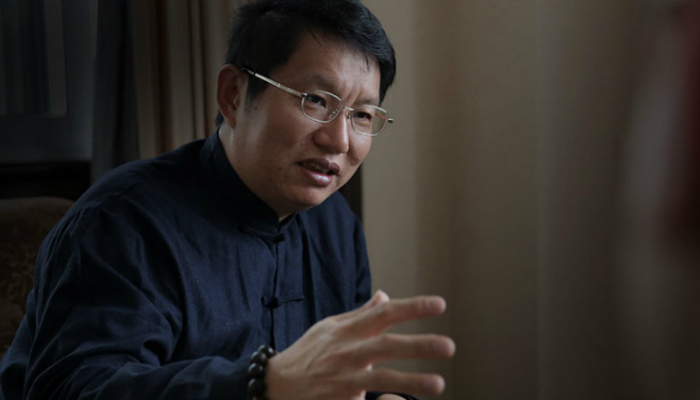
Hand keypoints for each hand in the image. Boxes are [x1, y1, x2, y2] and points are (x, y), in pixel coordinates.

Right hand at [265, 290, 454, 399]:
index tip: (439, 305)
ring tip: (438, 384)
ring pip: (380, 379)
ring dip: (411, 382)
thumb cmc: (308, 353)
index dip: (412, 308)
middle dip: (418, 346)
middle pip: (386, 346)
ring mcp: (344, 379)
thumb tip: (385, 296)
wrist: (277, 385)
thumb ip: (361, 315)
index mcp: (347, 331)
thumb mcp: (330, 327)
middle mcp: (347, 353)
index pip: (383, 314)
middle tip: (449, 346)